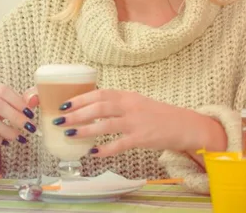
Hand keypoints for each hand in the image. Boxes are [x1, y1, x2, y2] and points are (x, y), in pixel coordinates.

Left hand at [51, 89, 202, 156]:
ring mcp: (136, 122)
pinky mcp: (142, 138)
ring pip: (105, 124)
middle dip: (76, 113)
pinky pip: (119, 144)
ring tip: (69, 134)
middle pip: (99, 107)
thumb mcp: (137, 103)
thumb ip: (118, 104)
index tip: (64, 104)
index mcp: (128, 96)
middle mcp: (130, 106)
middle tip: (59, 120)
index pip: (100, 93)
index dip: (80, 98)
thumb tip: (92, 108)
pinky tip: (93, 153)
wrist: (185, 125)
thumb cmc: (159, 115)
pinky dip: (105, 148)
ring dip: (85, 129)